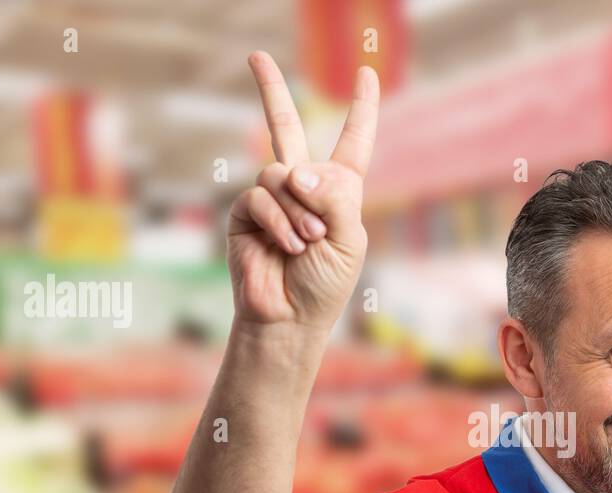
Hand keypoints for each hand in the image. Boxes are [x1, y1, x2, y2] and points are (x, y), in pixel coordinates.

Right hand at [228, 51, 378, 328]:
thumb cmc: (325, 286)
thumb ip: (333, 197)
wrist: (288, 318)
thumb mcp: (348, 240)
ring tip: (307, 242)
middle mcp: (303, 188)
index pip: (352, 142)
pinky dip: (278, 220)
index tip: (366, 75)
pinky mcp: (244, 213)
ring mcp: (271, 198)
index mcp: (339, 192)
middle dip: (271, 91)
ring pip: (280, 172)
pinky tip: (286, 245)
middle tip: (255, 56)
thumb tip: (295, 169)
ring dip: (298, 209)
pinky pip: (260, 195)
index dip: (361, 110)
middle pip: (285, 128)